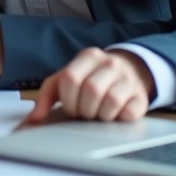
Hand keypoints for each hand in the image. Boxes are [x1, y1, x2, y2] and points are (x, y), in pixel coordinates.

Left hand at [28, 48, 153, 122]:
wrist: (129, 72)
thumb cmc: (90, 78)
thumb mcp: (67, 79)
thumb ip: (48, 95)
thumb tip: (33, 118)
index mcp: (88, 56)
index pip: (71, 77)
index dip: (67, 98)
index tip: (70, 107)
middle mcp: (110, 64)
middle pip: (91, 90)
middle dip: (83, 109)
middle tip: (84, 113)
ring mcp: (129, 79)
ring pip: (111, 100)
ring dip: (99, 115)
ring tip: (97, 114)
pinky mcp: (141, 97)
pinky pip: (128, 112)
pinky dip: (117, 119)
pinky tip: (113, 116)